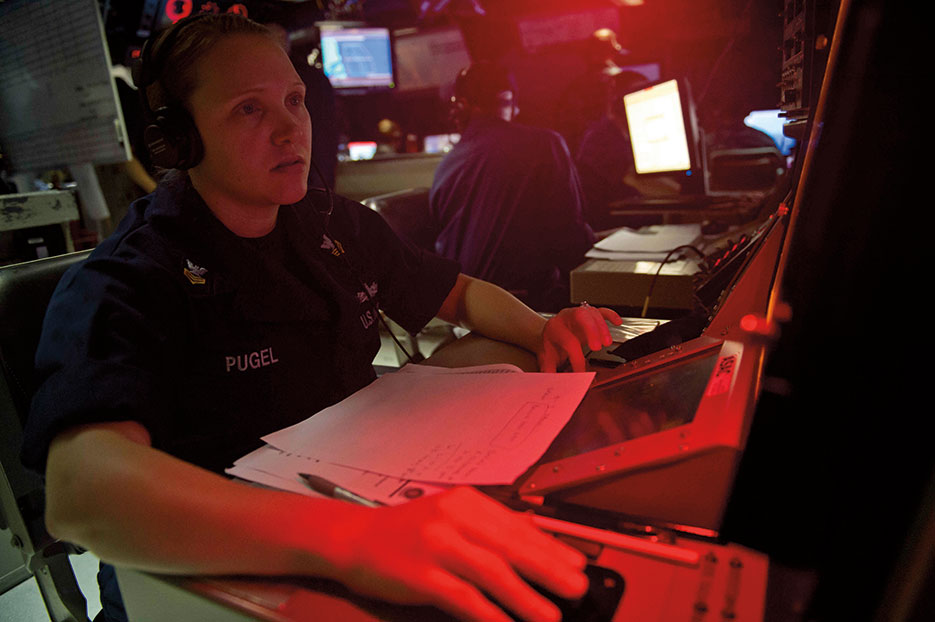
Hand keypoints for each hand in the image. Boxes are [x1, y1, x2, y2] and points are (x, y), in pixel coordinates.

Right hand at [333, 487, 588, 620]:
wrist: (352, 538)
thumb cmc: (406, 532)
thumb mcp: (450, 518)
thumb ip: (489, 528)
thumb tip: (534, 542)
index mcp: (466, 502)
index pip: (517, 526)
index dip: (550, 548)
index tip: (577, 564)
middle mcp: (454, 518)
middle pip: (511, 547)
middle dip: (549, 570)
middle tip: (578, 588)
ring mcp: (436, 545)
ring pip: (492, 572)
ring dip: (526, 597)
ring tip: (551, 616)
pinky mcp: (421, 575)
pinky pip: (463, 597)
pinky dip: (489, 614)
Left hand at [538, 304, 622, 371]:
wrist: (550, 332)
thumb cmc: (550, 345)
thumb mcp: (546, 358)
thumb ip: (549, 371)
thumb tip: (553, 385)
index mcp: (554, 328)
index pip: (568, 341)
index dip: (577, 358)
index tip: (582, 373)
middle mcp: (566, 317)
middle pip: (580, 316)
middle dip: (591, 330)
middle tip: (598, 347)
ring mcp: (578, 313)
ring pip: (592, 313)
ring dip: (602, 327)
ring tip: (607, 343)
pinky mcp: (588, 314)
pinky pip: (601, 310)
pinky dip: (610, 315)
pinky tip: (617, 322)